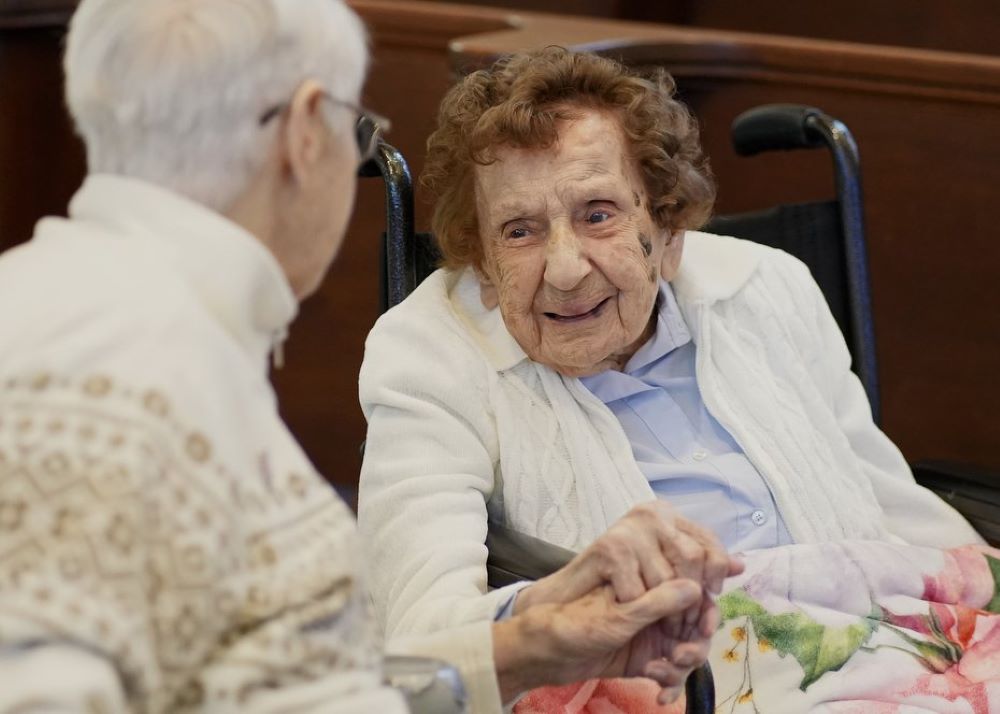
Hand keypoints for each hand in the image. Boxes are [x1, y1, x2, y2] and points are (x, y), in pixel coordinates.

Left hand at [494, 579, 703, 703]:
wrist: (546, 655)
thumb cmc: (576, 622)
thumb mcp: (619, 613)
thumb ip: (656, 602)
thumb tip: (695, 587)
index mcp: (648, 587)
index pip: (692, 593)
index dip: (704, 611)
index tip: (702, 629)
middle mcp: (655, 610)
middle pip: (695, 627)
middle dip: (695, 645)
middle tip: (681, 656)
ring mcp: (652, 637)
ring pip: (686, 652)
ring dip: (681, 667)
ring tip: (660, 672)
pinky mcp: (645, 661)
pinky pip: (671, 673)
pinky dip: (671, 684)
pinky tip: (661, 695)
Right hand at [517, 502, 742, 638]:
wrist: (563, 604)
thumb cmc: (614, 590)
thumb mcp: (662, 576)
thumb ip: (698, 568)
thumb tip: (740, 565)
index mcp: (665, 516)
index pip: (709, 544)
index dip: (715, 576)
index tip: (708, 600)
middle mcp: (650, 514)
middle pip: (694, 558)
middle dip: (691, 600)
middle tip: (682, 623)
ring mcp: (629, 529)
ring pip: (668, 580)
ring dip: (663, 612)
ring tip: (656, 623)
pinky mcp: (609, 547)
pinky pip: (639, 592)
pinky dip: (633, 610)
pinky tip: (626, 612)